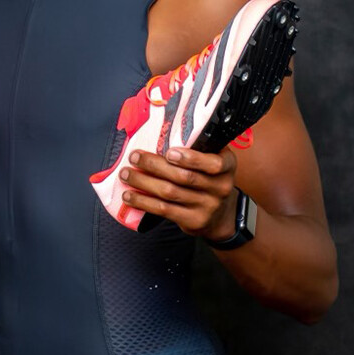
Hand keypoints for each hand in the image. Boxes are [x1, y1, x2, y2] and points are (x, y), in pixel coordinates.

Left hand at [119, 146, 238, 240]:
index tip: (170, 152)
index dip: (191, 159)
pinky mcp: (193, 222)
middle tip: (134, 157)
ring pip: (170, 193)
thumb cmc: (210, 179)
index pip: (214, 164)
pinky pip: (164, 210)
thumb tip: (159, 132)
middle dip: (155, 165)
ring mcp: (208, 207)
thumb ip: (198, 148)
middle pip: (184, 177)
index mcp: (227, 166)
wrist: (221, 216)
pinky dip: (144, 202)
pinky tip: (130, 196)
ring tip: (126, 174)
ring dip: (144, 182)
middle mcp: (221, 187)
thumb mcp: (213, 160)